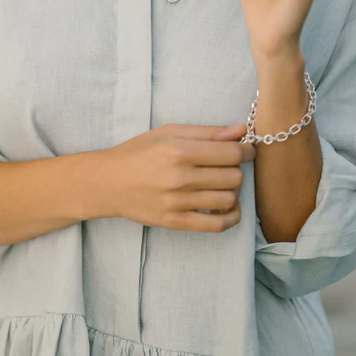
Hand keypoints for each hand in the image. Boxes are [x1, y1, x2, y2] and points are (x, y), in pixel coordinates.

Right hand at [98, 122, 255, 232]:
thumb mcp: (169, 133)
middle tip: (229, 165)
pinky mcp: (175, 222)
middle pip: (233, 177)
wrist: (108, 182)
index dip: (246, 150)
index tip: (247, 149)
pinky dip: (231, 217)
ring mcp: (178, 203)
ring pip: (228, 199)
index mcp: (179, 151)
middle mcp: (180, 178)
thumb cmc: (138, 152)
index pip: (231, 154)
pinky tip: (229, 207)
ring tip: (223, 183)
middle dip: (238, 169)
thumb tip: (240, 131)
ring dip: (233, 191)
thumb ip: (207, 132)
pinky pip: (216, 225)